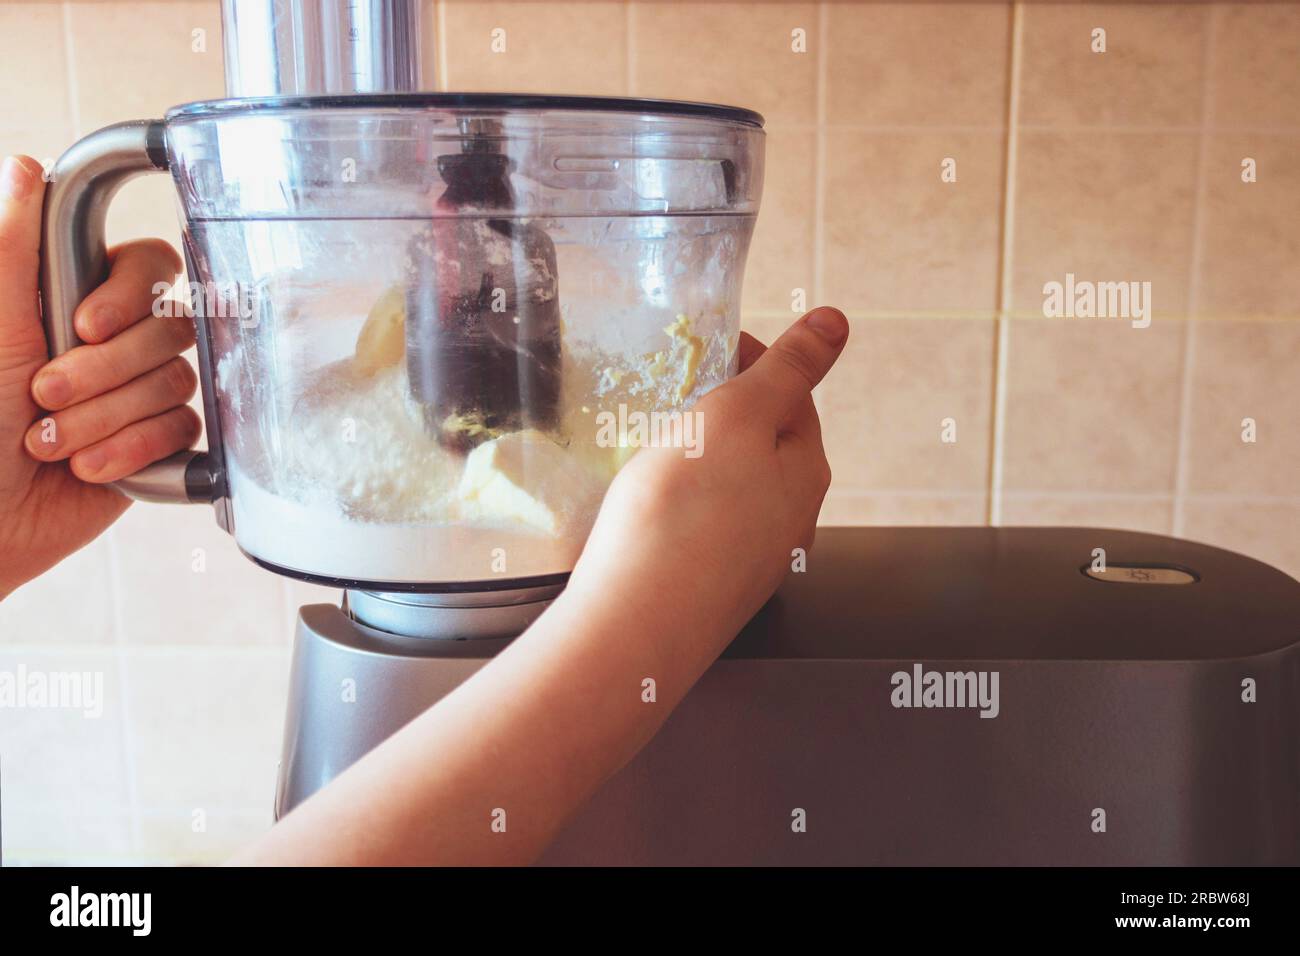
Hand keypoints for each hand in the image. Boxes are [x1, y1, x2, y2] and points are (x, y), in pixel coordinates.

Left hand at [0, 154, 199, 598]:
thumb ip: (15, 244)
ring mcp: (139, 395)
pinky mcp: (159, 446)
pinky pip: (184, 432)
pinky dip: (131, 451)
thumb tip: (26, 166)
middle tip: (41, 395)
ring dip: (105, 418)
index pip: (150, 265)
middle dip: (102, 373)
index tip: (83, 325)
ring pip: (175, 383)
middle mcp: (115, 343)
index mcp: (73, 301)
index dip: (130, 295)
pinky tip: (88, 468)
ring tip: (50, 442)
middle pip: (167, 329)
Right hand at [562, 307, 848, 674]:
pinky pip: (702, 526)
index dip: (753, 358)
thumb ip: (788, 368)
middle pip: (763, 443)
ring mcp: (751, 560)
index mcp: (807, 472)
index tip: (708, 342)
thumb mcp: (739, 416)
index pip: (792, 395)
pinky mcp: (709, 587)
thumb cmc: (683, 512)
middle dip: (725, 411)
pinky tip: (648, 503)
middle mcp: (791, 520)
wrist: (635, 624)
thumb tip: (838, 322)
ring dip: (701, 458)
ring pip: (732, 487)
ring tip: (654, 442)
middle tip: (674, 390)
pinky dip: (680, 502)